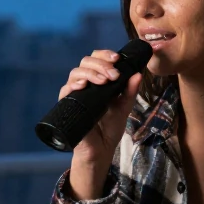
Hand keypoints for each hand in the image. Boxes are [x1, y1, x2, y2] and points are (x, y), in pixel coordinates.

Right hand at [58, 50, 142, 164]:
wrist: (101, 149)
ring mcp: (76, 93)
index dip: (105, 55)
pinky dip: (73, 84)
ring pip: (76, 72)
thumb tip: (138, 74)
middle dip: (101, 64)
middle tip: (113, 75)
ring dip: (91, 72)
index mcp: (99, 80)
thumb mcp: (124, 107)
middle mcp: (86, 83)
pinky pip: (65, 89)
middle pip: (86, 61)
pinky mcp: (68, 104)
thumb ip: (130, 91)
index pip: (97, 59)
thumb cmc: (110, 128)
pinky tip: (82, 85)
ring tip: (104, 81)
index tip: (117, 59)